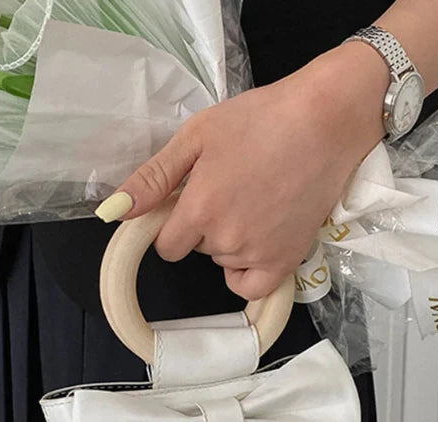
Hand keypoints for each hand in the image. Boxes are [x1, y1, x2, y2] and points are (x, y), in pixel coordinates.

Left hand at [96, 42, 389, 300]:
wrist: (324, 123)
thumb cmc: (259, 120)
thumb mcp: (197, 136)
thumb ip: (154, 177)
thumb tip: (113, 212)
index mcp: (199, 209)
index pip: (166, 245)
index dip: (173, 224)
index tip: (190, 201)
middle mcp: (225, 239)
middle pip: (197, 249)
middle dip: (204, 226)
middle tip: (232, 188)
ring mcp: (257, 254)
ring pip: (225, 261)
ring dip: (231, 241)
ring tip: (256, 201)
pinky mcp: (286, 261)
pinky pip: (251, 287)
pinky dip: (247, 272)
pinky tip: (255, 246)